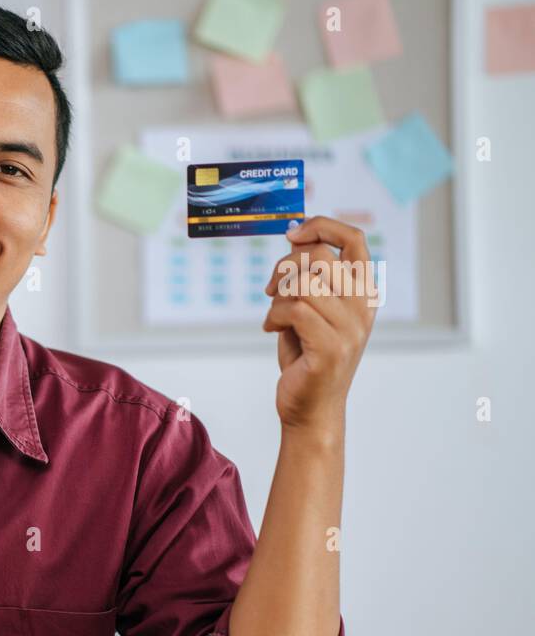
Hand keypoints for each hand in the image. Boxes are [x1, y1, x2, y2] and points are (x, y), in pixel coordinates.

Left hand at [262, 216, 378, 432]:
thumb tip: (296, 238)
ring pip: (304, 282)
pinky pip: (294, 309)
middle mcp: (363, 307)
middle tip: (272, 289)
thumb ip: (310, 277)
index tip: (292, 234)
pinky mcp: (331, 347)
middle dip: (284, 267)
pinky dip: (274, 316)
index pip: (354, 239)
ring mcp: (350, 328)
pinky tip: (272, 330)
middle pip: (319, 257)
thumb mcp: (311, 309)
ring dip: (278, 296)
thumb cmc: (306, 357)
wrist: (311, 408)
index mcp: (363, 293)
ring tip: (275, 316)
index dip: (322, 227)